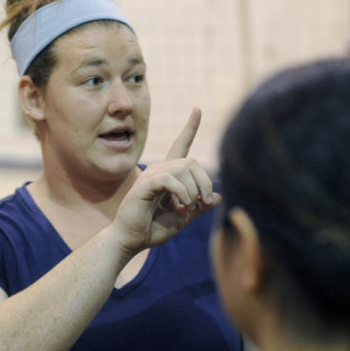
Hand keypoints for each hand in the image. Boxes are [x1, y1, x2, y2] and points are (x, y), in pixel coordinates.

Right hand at [111, 108, 218, 252]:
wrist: (131, 240)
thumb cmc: (152, 229)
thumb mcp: (182, 218)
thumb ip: (198, 207)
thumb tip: (218, 196)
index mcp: (168, 176)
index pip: (180, 146)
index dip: (190, 128)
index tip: (197, 109)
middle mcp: (159, 171)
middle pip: (191, 161)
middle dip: (205, 180)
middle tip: (205, 201)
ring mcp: (150, 176)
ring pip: (183, 168)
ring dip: (193, 189)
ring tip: (189, 206)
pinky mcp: (144, 184)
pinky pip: (170, 179)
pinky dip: (182, 192)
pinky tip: (181, 205)